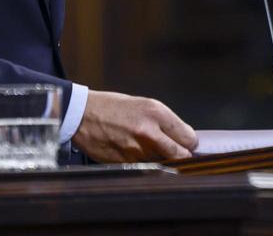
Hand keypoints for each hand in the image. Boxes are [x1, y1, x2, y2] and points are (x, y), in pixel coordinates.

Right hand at [70, 90, 197, 161]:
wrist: (82, 114)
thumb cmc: (113, 107)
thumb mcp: (144, 105)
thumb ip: (165, 122)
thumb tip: (183, 139)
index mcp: (156, 113)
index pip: (189, 138)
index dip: (190, 142)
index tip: (188, 143)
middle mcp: (148, 133)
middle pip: (180, 155)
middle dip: (182, 155)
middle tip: (177, 152)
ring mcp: (136, 151)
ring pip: (163, 163)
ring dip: (161, 159)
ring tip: (148, 147)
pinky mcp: (125, 163)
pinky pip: (144, 168)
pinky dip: (144, 164)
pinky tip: (134, 152)